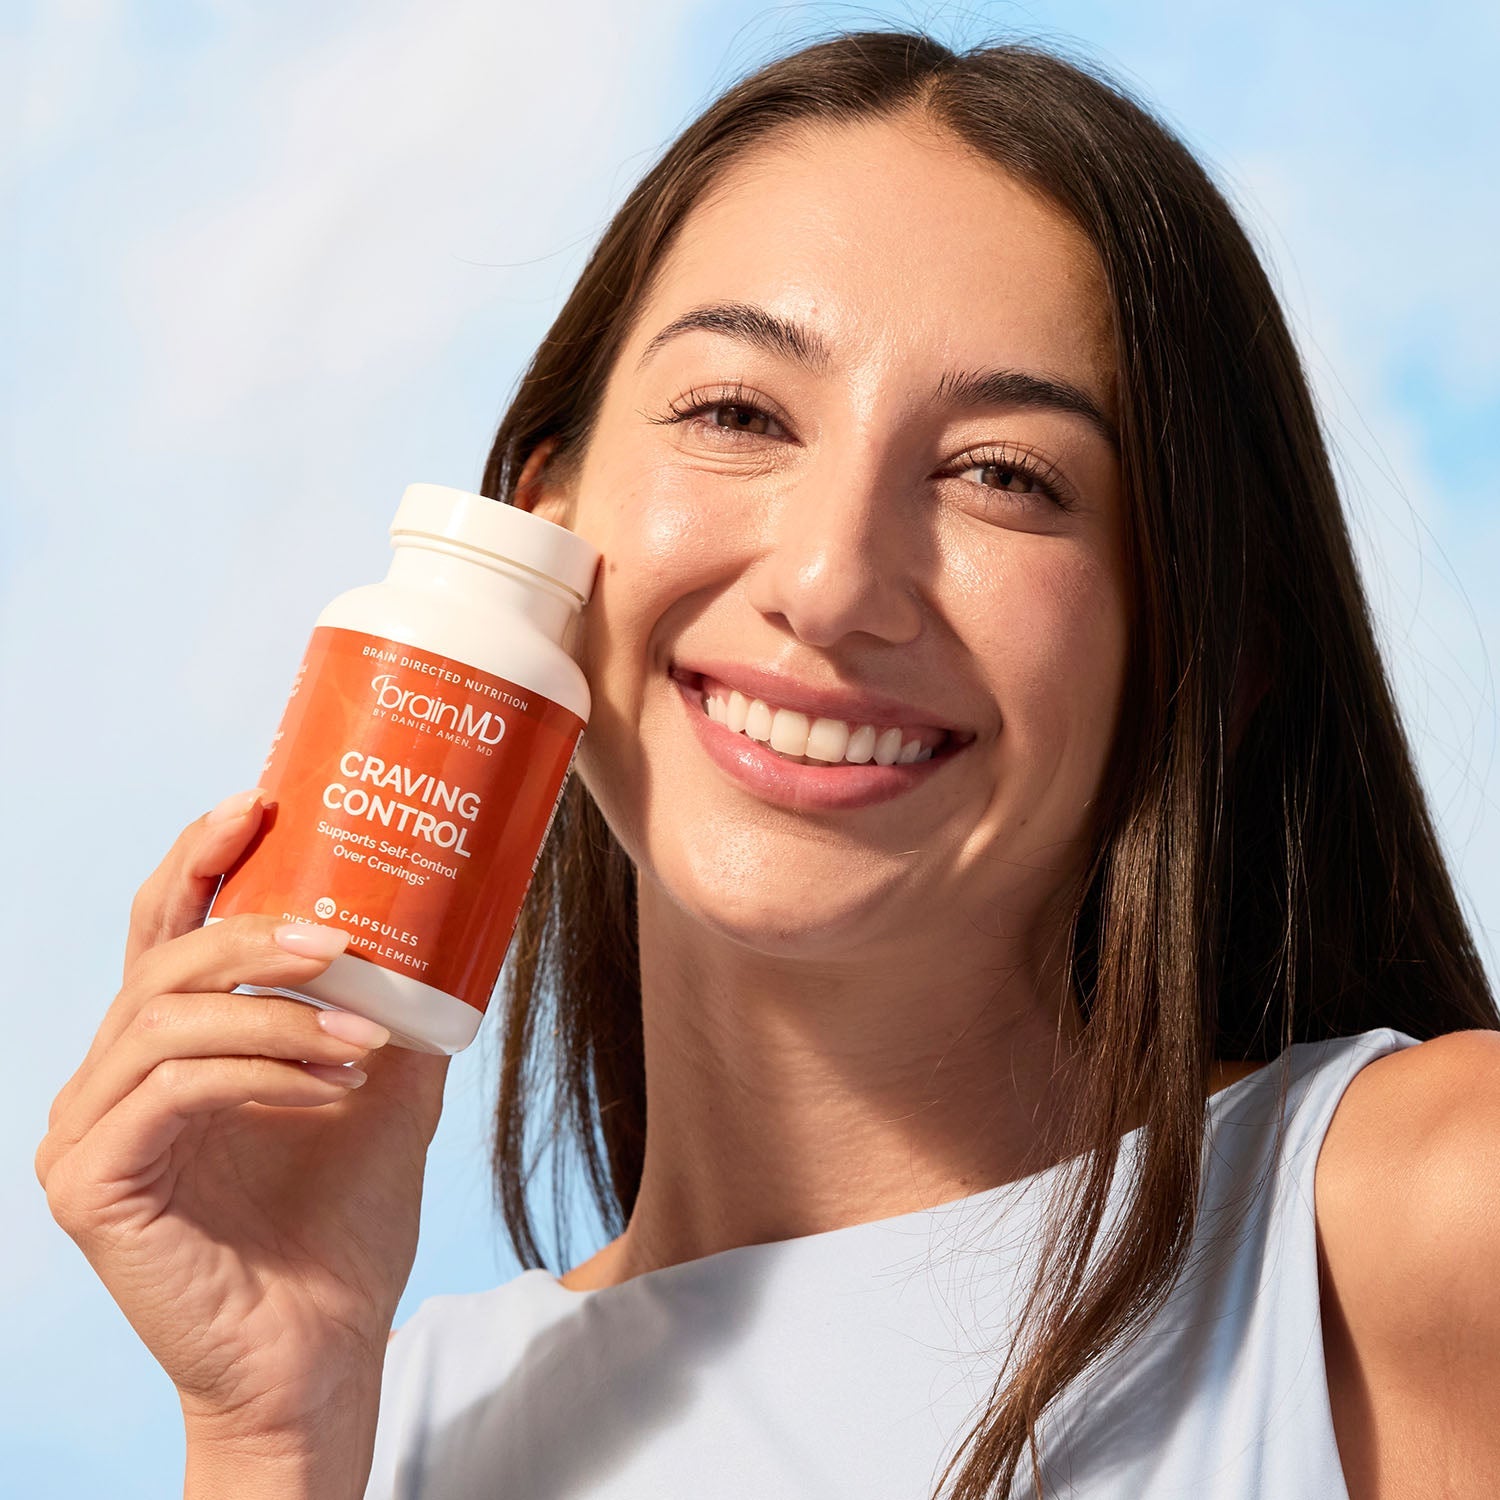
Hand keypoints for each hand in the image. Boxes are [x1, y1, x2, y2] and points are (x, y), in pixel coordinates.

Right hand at [35, 790, 450, 1448]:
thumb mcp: (385, 1089)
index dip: (201, 854)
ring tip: (367, 1032)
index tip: (261, 800)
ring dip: (279, 1011)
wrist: (325, 1353)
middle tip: (338, 930)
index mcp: (171, 1044)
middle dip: (253, 926)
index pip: (168, 926)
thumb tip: (459, 921)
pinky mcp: (91, 1184)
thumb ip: (393, 1007)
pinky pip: (172, 1088)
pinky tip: (335, 1083)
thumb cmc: (344, 1223)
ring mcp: (89, 1130)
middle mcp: (114, 1076)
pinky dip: (262, 1069)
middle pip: (163, 955)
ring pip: (168, 1015)